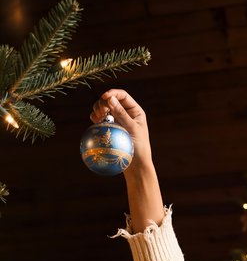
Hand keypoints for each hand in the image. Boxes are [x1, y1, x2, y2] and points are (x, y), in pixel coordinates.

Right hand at [90, 89, 163, 228]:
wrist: (136, 167)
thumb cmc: (139, 149)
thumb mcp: (132, 130)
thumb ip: (121, 114)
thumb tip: (110, 98)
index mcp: (135, 111)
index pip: (122, 96)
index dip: (113, 93)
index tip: (105, 98)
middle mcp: (126, 114)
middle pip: (110, 100)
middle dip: (102, 102)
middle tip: (100, 112)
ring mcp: (116, 122)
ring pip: (103, 109)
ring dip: (97, 109)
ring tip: (96, 117)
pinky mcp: (109, 130)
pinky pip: (100, 120)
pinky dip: (95, 119)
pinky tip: (94, 121)